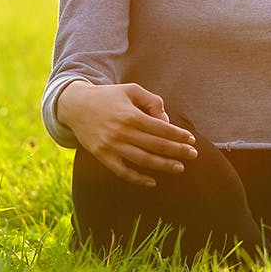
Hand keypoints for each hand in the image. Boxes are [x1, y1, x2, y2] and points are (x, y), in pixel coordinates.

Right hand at [56, 80, 197, 186]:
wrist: (76, 106)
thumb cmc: (109, 96)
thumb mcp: (131, 90)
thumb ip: (152, 101)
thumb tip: (166, 122)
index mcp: (131, 115)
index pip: (161, 129)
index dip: (178, 135)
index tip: (191, 139)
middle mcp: (122, 132)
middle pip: (156, 145)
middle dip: (177, 151)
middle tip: (194, 155)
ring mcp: (111, 146)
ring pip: (143, 160)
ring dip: (163, 166)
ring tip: (179, 168)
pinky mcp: (102, 157)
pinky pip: (122, 172)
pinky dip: (138, 179)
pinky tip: (152, 181)